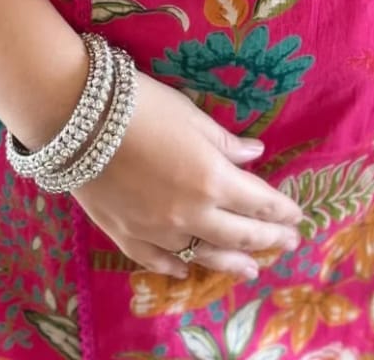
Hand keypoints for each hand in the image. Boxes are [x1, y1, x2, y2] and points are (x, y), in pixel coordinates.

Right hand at [72, 72, 303, 279]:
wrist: (77, 118)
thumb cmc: (141, 106)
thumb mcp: (191, 116)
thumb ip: (224, 142)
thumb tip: (256, 155)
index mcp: (211, 179)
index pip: (257, 201)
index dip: (280, 209)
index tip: (296, 214)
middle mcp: (190, 214)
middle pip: (239, 234)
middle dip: (268, 239)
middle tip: (289, 243)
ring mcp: (157, 230)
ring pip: (203, 254)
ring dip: (231, 262)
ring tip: (252, 269)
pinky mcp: (126, 234)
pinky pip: (157, 259)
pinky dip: (176, 266)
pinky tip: (186, 269)